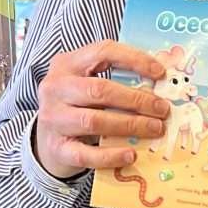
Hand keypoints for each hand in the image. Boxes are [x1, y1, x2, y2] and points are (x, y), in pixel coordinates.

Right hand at [34, 41, 168, 178]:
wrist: (46, 139)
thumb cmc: (77, 104)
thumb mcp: (88, 82)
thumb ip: (115, 78)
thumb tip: (158, 85)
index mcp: (66, 64)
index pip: (103, 52)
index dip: (134, 60)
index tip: (160, 73)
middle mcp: (55, 88)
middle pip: (100, 90)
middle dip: (136, 99)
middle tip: (162, 109)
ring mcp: (52, 119)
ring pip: (94, 121)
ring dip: (130, 125)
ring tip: (154, 128)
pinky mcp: (56, 148)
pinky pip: (86, 154)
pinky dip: (111, 155)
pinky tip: (131, 154)